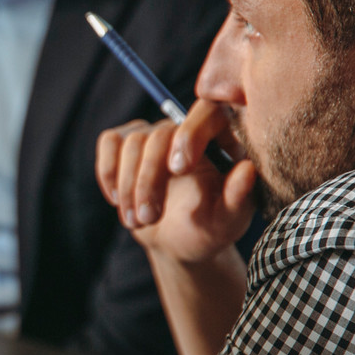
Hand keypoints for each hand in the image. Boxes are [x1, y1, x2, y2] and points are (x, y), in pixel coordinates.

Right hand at [95, 99, 257, 263]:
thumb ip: (238, 198)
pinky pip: (109, 142)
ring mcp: (153, 134)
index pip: (206, 113)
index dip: (190, 134)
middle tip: (149, 218)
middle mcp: (186, 128)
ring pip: (132, 143)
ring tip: (137, 222)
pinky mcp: (126, 142)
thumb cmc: (210, 228)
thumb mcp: (228, 221)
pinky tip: (118, 200)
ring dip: (129, 187)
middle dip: (149, 180)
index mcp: (222, 138)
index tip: (178, 170)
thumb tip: (247, 170)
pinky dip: (108, 172)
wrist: (179, 241)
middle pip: (159, 135)